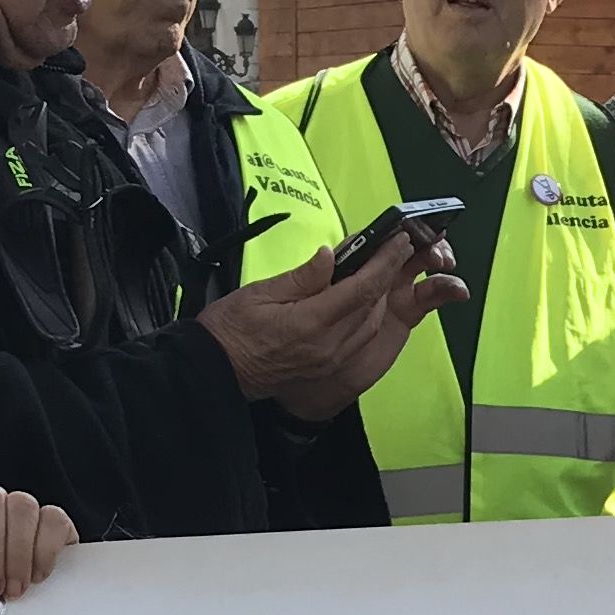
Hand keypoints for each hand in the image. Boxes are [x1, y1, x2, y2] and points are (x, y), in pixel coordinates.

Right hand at [197, 243, 465, 422]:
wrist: (216, 373)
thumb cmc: (229, 331)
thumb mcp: (258, 292)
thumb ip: (301, 277)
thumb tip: (330, 256)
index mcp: (310, 324)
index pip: (361, 289)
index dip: (384, 263)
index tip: (398, 242)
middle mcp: (327, 347)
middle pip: (372, 308)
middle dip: (387, 277)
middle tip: (394, 250)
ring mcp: (328, 361)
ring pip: (369, 326)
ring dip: (378, 298)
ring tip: (380, 271)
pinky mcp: (325, 368)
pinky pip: (358, 341)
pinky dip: (366, 318)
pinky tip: (362, 301)